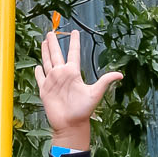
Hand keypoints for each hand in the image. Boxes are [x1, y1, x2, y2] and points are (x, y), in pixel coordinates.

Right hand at [32, 21, 122, 150]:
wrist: (70, 124)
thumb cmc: (83, 110)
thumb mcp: (95, 93)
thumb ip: (105, 81)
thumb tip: (121, 75)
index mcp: (73, 73)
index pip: (73, 53)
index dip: (74, 42)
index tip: (75, 32)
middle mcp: (62, 74)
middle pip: (57, 54)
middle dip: (54, 43)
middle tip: (51, 32)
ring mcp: (52, 81)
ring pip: (47, 62)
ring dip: (45, 52)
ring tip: (44, 42)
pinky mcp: (44, 90)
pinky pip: (40, 78)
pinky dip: (38, 72)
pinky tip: (37, 66)